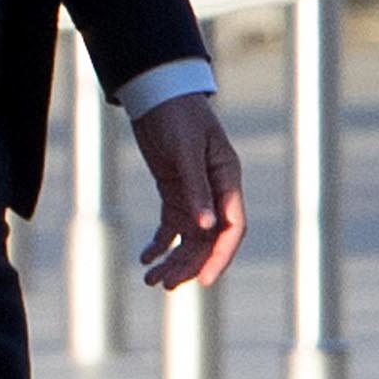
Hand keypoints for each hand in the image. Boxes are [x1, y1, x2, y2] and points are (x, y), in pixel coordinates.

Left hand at [131, 93, 246, 289]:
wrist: (157, 93)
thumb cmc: (176, 115)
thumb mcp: (185, 150)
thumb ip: (196, 187)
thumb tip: (206, 226)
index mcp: (227, 179)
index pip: (232, 227)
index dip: (220, 256)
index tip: (204, 280)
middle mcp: (215, 191)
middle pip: (208, 238)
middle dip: (189, 264)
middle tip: (165, 284)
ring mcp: (195, 193)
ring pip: (189, 237)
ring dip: (173, 259)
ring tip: (151, 280)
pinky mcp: (176, 191)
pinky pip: (171, 226)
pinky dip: (160, 244)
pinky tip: (145, 258)